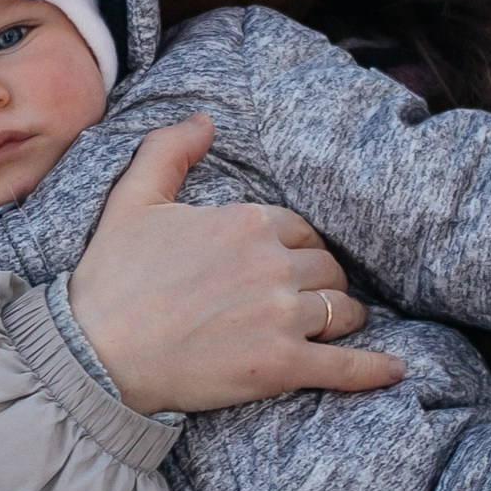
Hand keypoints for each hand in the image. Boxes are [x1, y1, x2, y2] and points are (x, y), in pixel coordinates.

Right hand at [68, 116, 406, 414]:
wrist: (95, 354)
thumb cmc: (111, 278)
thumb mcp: (132, 200)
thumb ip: (170, 150)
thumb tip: (205, 119)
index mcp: (246, 221)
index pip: (301, 229)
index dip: (295, 247)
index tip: (280, 264)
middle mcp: (272, 264)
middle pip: (327, 268)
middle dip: (320, 281)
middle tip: (303, 298)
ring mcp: (281, 317)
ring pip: (342, 310)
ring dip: (342, 317)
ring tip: (333, 326)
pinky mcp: (280, 366)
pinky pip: (344, 367)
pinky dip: (374, 370)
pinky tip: (395, 371)